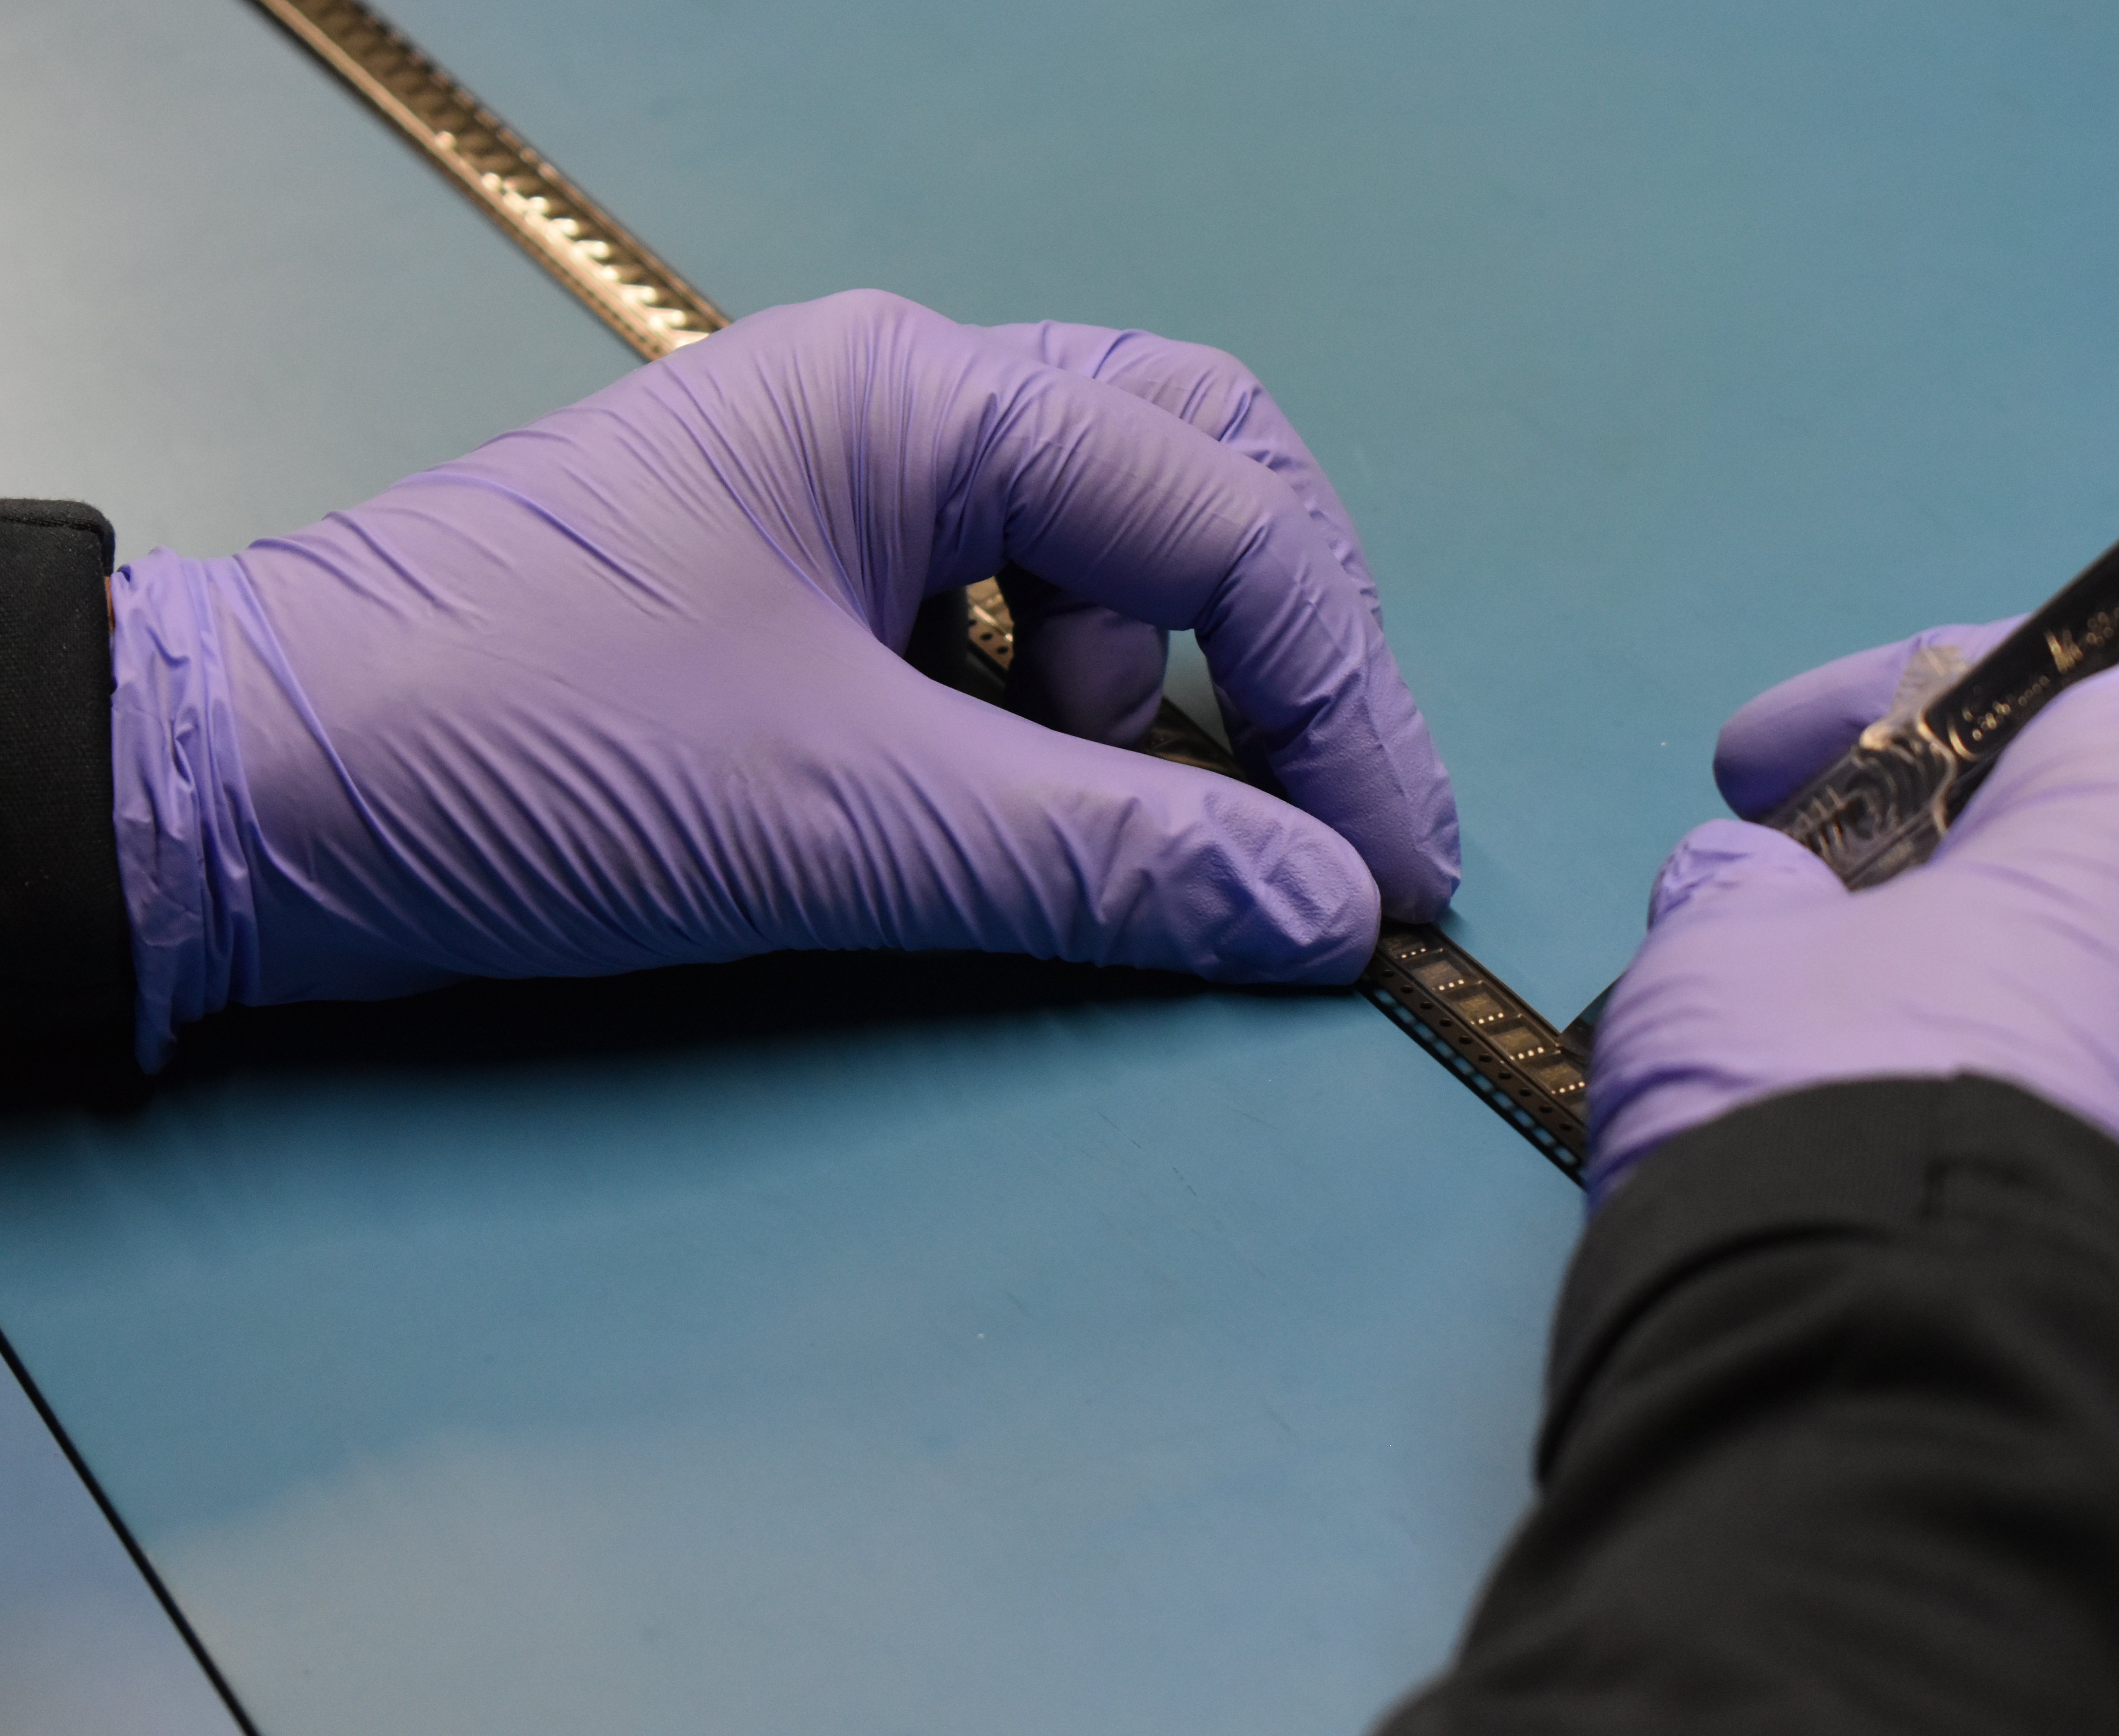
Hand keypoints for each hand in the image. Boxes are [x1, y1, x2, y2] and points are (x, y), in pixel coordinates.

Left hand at [109, 290, 1457, 1064]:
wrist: (256, 801)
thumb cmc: (525, 750)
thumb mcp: (848, 810)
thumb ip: (1111, 858)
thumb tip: (1326, 913)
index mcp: (922, 397)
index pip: (1222, 516)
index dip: (1340, 697)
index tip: (1388, 869)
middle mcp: (908, 414)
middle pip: (1198, 482)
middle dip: (1283, 646)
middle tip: (1322, 807)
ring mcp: (862, 501)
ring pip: (1114, 564)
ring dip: (1146, 703)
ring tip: (1056, 818)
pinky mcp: (823, 597)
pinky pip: (1015, 638)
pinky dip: (1058, 731)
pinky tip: (998, 810)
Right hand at [1586, 624, 2118, 1454]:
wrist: (1940, 1447)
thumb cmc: (1833, 1133)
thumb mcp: (1719, 970)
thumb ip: (1737, 896)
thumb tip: (1753, 891)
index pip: (2061, 676)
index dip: (1885, 701)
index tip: (1758, 771)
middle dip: (1956, 874)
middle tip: (1814, 925)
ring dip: (2025, 1024)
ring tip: (1878, 1091)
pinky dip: (2087, 1156)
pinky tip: (1970, 1215)